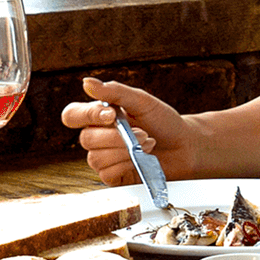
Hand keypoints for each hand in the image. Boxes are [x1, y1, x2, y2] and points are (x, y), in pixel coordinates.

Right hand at [60, 78, 202, 183]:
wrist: (186, 145)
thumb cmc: (164, 122)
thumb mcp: (142, 101)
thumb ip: (115, 92)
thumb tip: (87, 82)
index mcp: (99, 116)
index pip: (72, 115)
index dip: (87, 115)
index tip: (112, 115)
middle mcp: (97, 137)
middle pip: (86, 139)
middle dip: (118, 137)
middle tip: (143, 133)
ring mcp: (104, 157)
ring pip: (96, 158)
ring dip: (126, 151)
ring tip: (148, 144)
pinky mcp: (113, 176)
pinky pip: (107, 173)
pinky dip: (127, 165)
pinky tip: (142, 159)